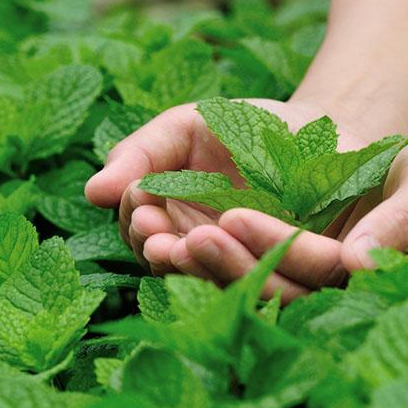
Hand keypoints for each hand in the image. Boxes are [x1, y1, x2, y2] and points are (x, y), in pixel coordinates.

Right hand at [84, 98, 369, 279]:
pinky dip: (258, 265)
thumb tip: (92, 191)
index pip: (145, 236)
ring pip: (219, 280)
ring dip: (206, 267)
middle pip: (175, 266)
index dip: (141, 228)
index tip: (142, 212)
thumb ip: (140, 154)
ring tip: (198, 241)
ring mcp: (244, 265)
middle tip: (165, 242)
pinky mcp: (290, 274)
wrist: (315, 128)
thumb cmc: (242, 126)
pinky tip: (249, 244)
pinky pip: (272, 281)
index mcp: (172, 222)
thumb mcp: (185, 127)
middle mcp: (203, 251)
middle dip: (167, 254)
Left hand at [168, 133, 407, 301]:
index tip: (230, 217)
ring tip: (147, 225)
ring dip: (187, 256)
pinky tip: (149, 212)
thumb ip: (405, 220)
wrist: (403, 160)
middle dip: (216, 262)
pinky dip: (184, 238)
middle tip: (171, 235)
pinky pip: (219, 252)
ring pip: (231, 276)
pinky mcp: (260, 247)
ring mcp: (286, 268)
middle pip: (261, 286)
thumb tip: (358, 264)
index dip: (270, 247)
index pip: (309, 272)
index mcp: (356, 273)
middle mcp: (316, 282)